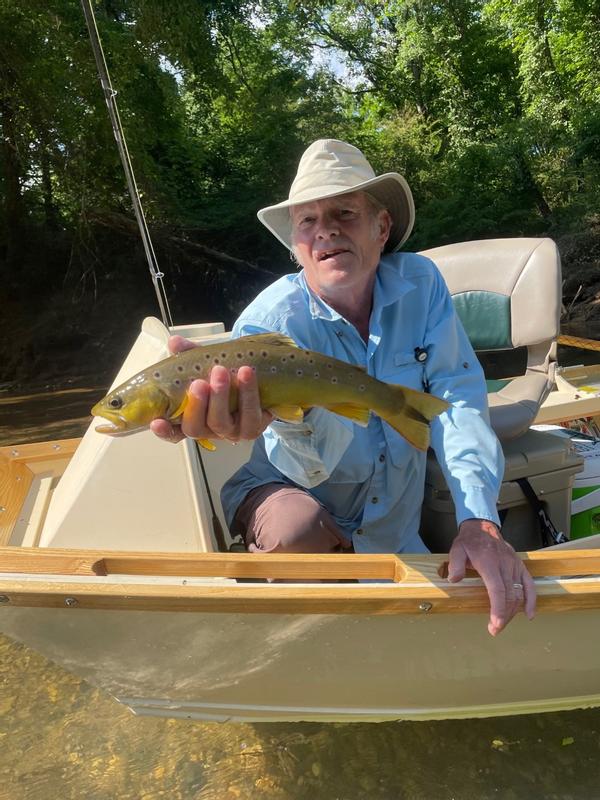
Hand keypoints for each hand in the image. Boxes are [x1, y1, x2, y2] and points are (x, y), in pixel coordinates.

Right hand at [150, 335, 272, 444]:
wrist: (262, 382)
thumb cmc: (227, 377)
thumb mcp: (206, 364)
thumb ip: (189, 355)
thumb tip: (175, 342)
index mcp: (192, 418)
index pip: (173, 432)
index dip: (164, 430)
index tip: (157, 421)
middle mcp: (209, 430)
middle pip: (195, 428)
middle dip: (196, 405)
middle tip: (199, 383)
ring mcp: (231, 432)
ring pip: (222, 423)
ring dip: (221, 396)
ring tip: (221, 371)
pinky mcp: (253, 427)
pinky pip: (251, 415)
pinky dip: (249, 393)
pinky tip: (247, 373)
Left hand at [448, 518, 535, 635]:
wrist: (482, 527)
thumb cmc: (469, 542)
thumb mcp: (456, 549)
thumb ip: (455, 564)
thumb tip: (454, 579)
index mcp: (489, 562)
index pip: (497, 590)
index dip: (497, 609)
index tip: (495, 624)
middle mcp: (505, 565)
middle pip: (509, 596)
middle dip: (503, 616)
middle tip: (494, 630)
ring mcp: (515, 566)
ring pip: (519, 593)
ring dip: (512, 612)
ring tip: (502, 625)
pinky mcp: (520, 567)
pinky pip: (529, 585)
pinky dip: (531, 600)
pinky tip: (529, 614)